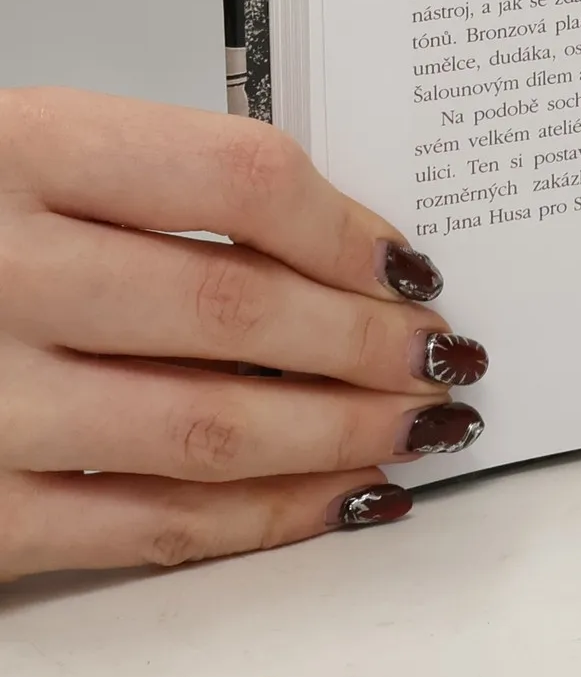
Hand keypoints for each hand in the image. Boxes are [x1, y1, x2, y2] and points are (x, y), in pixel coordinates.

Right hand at [0, 88, 487, 580]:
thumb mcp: (35, 153)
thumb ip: (163, 184)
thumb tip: (344, 249)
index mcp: (24, 150)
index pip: (239, 178)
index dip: (349, 228)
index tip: (412, 264)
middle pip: (237, 307)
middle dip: (369, 343)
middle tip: (442, 356)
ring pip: (207, 426)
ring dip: (340, 436)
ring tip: (417, 428)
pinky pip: (144, 527)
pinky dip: (261, 520)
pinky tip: (334, 500)